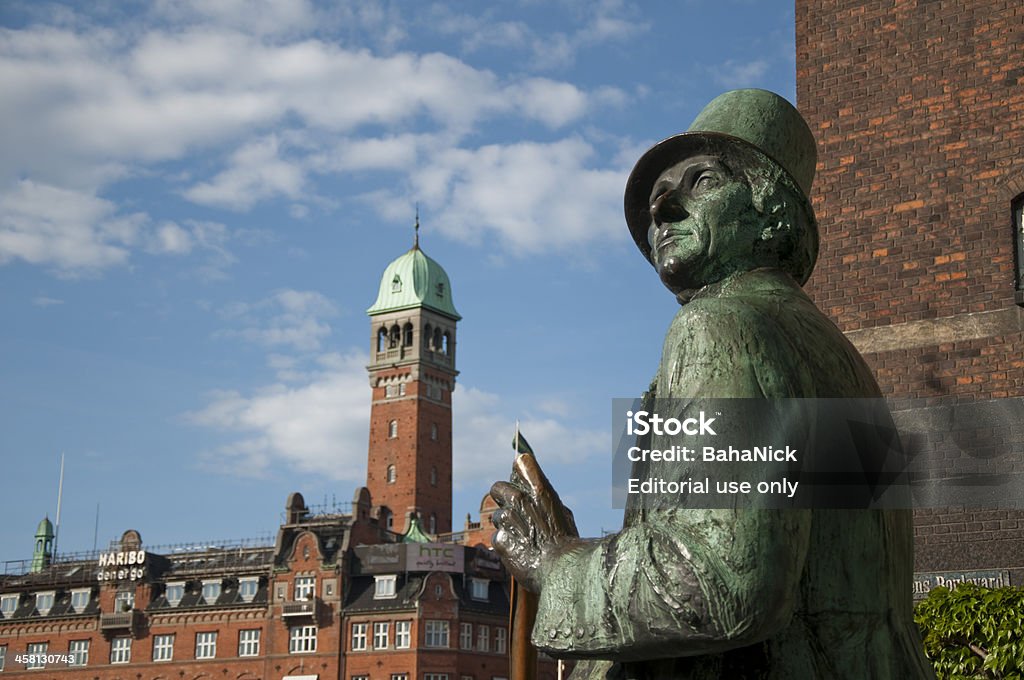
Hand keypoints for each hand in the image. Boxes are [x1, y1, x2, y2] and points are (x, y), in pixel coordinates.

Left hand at [490, 453, 578, 591]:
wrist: (564, 570)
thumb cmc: (566, 542)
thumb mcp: (563, 514)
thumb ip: (545, 498)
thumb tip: (534, 488)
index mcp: (540, 490)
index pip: (521, 464)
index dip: (519, 473)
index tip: (521, 479)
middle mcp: (521, 500)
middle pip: (497, 487)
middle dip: (502, 498)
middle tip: (513, 511)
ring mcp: (509, 520)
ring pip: (497, 516)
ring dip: (506, 525)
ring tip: (523, 538)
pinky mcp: (501, 539)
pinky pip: (497, 536)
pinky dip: (506, 544)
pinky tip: (519, 551)